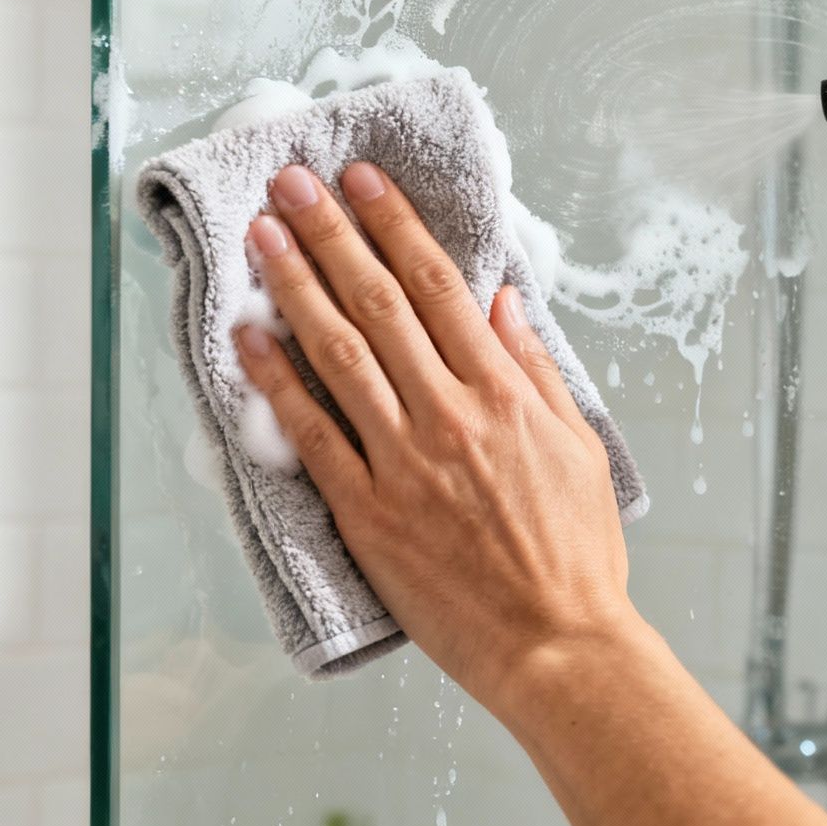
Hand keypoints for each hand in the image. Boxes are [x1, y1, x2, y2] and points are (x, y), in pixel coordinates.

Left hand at [232, 162, 640, 712]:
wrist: (558, 643)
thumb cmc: (577, 553)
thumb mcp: (577, 445)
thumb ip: (533, 369)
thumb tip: (501, 301)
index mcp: (503, 394)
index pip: (438, 287)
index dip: (395, 226)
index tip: (364, 182)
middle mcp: (449, 415)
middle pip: (379, 304)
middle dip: (332, 234)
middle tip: (292, 183)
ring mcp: (403, 463)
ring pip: (338, 354)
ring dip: (295, 287)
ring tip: (262, 236)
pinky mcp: (368, 513)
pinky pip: (310, 436)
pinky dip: (276, 383)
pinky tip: (248, 340)